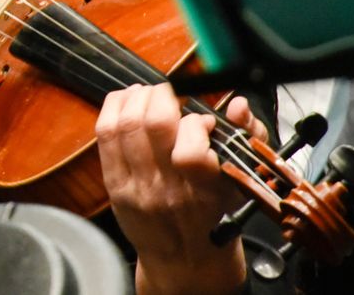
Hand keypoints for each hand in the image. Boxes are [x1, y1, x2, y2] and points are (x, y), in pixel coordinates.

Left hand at [96, 83, 265, 294]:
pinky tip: (126, 100)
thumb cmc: (215, 217)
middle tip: (168, 93)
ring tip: (147, 93)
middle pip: (153, 126)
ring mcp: (137, 187)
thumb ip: (247, 137)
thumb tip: (238, 105)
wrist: (183, 260)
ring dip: (136, 98)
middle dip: (162, 96)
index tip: (202, 121)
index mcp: (204, 192)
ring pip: (126, 125)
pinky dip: (114, 108)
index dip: (196, 124)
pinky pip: (105, 135)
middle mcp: (168, 190)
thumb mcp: (241, 182)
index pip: (191, 153)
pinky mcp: (114, 185)